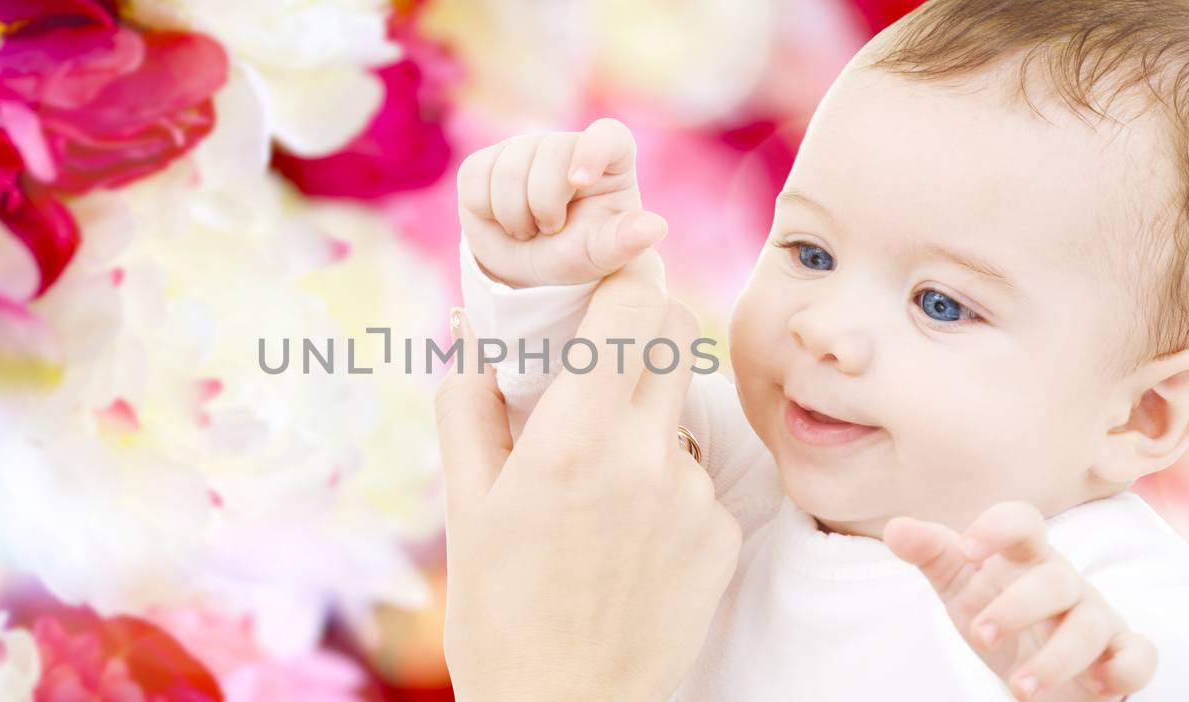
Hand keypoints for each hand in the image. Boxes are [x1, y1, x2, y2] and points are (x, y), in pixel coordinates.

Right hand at [436, 254, 740, 701]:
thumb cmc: (498, 615)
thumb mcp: (465, 507)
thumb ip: (469, 406)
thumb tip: (474, 339)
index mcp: (573, 440)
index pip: (632, 306)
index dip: (618, 281)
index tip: (598, 287)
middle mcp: (646, 457)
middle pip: (673, 335)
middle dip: (636, 333)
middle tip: (597, 364)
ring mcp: (694, 498)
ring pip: (682, 408)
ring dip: (646, 417)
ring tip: (598, 484)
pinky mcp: (723, 537)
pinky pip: (699, 475)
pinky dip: (666, 483)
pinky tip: (628, 533)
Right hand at [456, 117, 667, 287]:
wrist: (527, 270)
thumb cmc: (576, 255)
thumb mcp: (601, 255)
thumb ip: (624, 241)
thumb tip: (655, 227)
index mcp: (610, 160)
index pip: (608, 135)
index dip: (592, 150)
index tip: (579, 181)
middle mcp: (567, 146)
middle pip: (549, 152)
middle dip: (544, 204)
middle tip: (550, 230)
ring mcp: (524, 148)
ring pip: (508, 168)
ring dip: (514, 214)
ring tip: (527, 230)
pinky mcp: (486, 160)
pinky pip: (476, 177)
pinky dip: (486, 210)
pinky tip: (501, 220)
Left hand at [885, 502, 1157, 701]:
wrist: (1036, 666)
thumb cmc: (997, 613)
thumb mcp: (959, 586)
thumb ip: (932, 555)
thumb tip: (896, 528)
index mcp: (1025, 557)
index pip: (1023, 521)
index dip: (998, 527)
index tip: (966, 550)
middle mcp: (1064, 581)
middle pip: (1054, 580)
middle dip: (1017, 608)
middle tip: (980, 637)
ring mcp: (1097, 616)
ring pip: (1090, 625)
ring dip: (1057, 658)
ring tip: (1019, 688)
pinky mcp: (1121, 652)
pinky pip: (1138, 654)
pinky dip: (1125, 669)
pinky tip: (1096, 686)